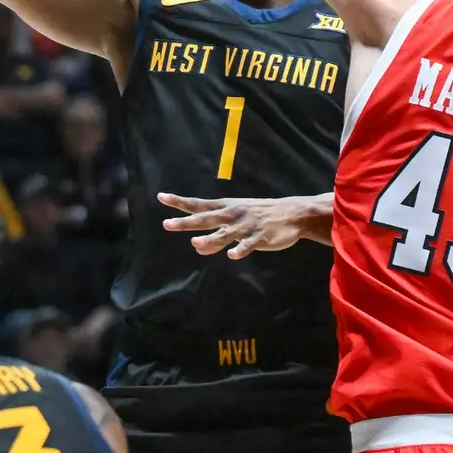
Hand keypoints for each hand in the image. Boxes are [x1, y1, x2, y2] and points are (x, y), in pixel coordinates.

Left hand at [160, 192, 328, 258]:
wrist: (292, 213)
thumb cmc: (258, 216)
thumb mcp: (236, 222)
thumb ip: (215, 235)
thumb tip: (197, 247)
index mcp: (225, 208)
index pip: (198, 204)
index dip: (180, 202)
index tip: (161, 197)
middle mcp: (232, 215)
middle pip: (206, 219)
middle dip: (186, 222)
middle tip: (167, 224)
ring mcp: (246, 226)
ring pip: (225, 234)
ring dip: (211, 239)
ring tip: (196, 243)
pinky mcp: (260, 237)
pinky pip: (248, 245)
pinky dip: (240, 250)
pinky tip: (232, 256)